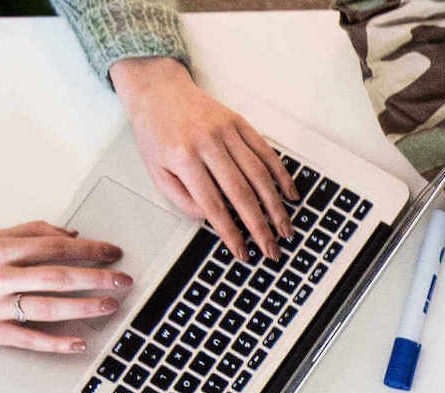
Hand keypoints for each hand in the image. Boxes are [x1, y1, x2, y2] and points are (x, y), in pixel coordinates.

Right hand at [0, 222, 130, 352]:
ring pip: (47, 307)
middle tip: (124, 280)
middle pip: (56, 276)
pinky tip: (80, 343)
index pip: (53, 247)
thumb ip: (29, 233)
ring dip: (84, 307)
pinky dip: (57, 343)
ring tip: (111, 305)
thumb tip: (71, 233)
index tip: (114, 252)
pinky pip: (30, 339)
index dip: (89, 250)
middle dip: (96, 278)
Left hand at [111, 56, 295, 263]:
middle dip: (260, 226)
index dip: (231, 233)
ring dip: (276, 206)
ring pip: (259, 174)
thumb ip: (180, 199)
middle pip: (241, 194)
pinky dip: (281, 175)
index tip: (243, 252)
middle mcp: (207, 143)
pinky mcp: (238, 122)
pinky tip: (290, 194)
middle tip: (272, 248)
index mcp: (183, 158)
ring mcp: (226, 131)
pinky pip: (266, 152)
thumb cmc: (155, 131)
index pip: (213, 205)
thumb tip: (210, 219)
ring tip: (285, 228)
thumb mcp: (154, 170)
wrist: (157, 88)